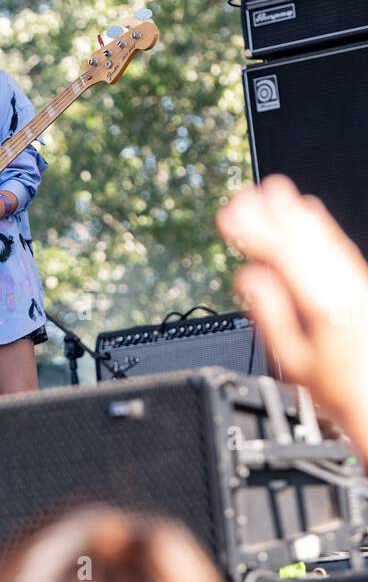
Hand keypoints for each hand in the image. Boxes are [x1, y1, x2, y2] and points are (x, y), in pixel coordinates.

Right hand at [217, 175, 367, 445]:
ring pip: (324, 238)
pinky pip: (339, 246)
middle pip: (304, 239)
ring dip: (294, 214)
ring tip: (272, 192)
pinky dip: (319, 226)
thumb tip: (249, 277)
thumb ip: (270, 314)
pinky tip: (307, 213)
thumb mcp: (293, 361)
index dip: (253, 232)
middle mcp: (345, 287)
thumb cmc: (338, 389)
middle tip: (242, 198)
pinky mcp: (362, 285)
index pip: (283, 255)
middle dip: (270, 216)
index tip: (228, 217)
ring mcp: (358, 283)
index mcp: (324, 304)